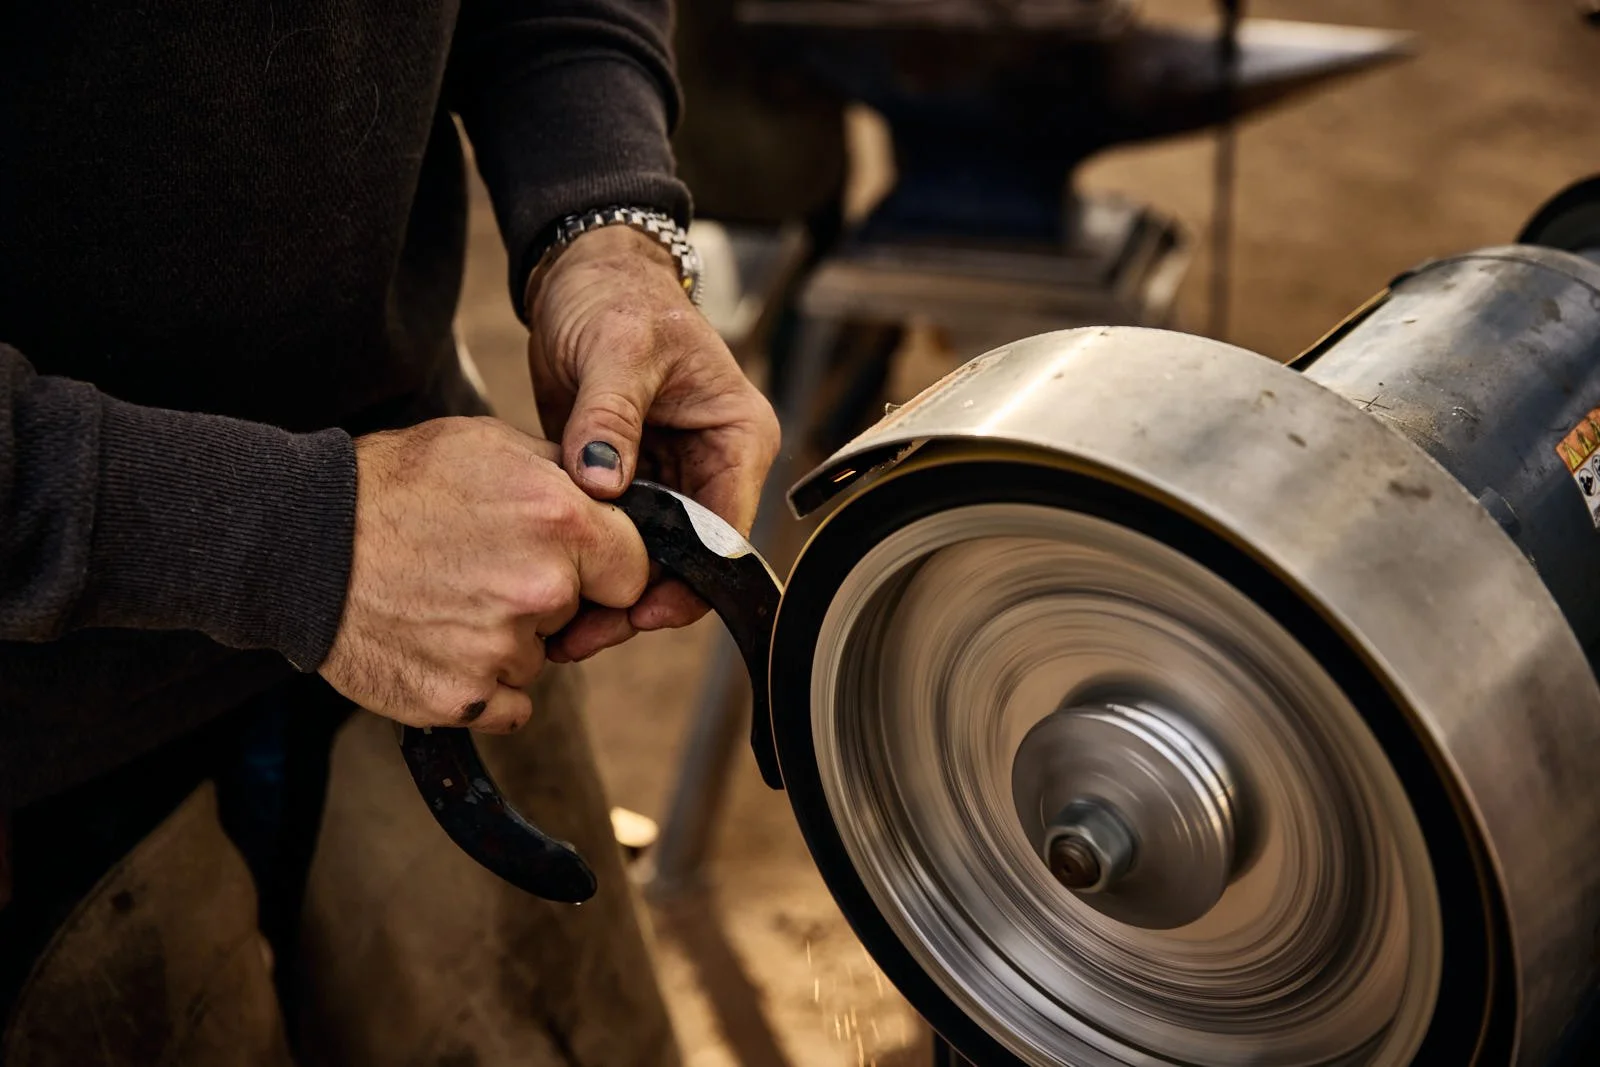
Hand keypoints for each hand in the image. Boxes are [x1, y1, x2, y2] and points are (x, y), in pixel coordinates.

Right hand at [319, 417, 649, 732]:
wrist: (303, 544)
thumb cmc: (395, 485)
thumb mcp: (487, 445)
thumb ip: (563, 475)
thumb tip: (614, 497)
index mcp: (561, 522)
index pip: (634, 569)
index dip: (605, 565)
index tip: (575, 561)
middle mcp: (542, 590)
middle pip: (582, 616)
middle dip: (552, 599)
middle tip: (487, 570)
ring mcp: (502, 651)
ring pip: (540, 659)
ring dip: (510, 639)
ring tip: (449, 598)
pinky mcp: (463, 699)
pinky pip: (510, 705)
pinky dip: (484, 685)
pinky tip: (442, 642)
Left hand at [526, 225, 779, 661]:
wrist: (582, 278)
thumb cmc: (616, 297)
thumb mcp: (616, 347)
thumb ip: (609, 416)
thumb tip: (602, 485)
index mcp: (737, 437)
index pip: (727, 529)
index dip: (687, 578)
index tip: (636, 607)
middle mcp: (713, 466)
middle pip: (690, 558)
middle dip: (640, 597)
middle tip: (584, 631)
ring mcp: (672, 478)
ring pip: (652, 558)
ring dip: (611, 590)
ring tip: (562, 626)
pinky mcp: (631, 482)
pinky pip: (618, 538)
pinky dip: (591, 562)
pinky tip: (553, 583)